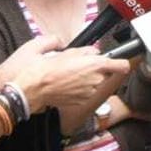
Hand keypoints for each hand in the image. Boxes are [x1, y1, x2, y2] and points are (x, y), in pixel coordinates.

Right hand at [0, 37, 131, 116]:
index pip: (121, 65)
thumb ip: (83, 49)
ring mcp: (88, 93)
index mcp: (93, 65)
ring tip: (68, 73)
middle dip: (95, 67)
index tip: (116, 59)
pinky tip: (65, 83)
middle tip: (78, 63)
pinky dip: (80, 87)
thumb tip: (92, 51)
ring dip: (87, 78)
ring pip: (95, 81)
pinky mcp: (80, 101)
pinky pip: (86, 91)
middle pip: (105, 72)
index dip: (119, 62)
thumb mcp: (61, 50)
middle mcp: (95, 81)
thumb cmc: (42, 69)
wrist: (29, 90)